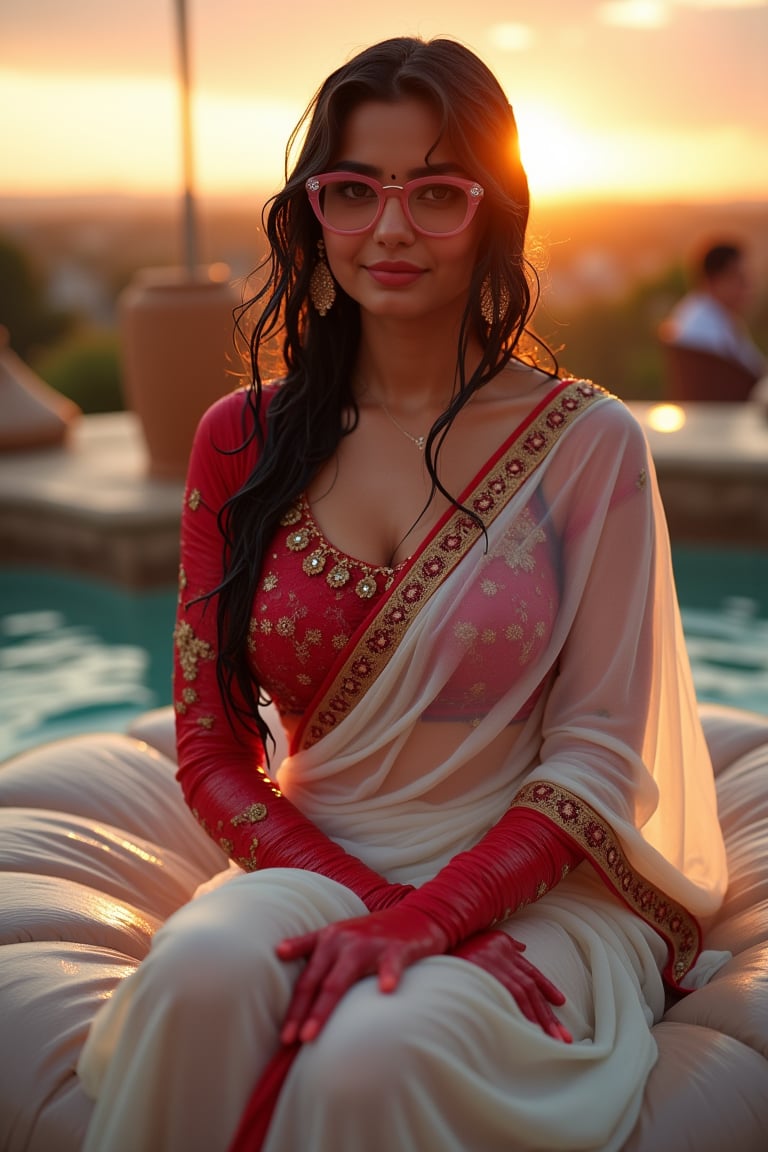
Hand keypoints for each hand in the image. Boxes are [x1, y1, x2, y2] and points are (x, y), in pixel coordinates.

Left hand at [276, 906, 448, 1043]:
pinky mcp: (398, 947)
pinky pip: (391, 963)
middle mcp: (345, 941)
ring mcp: (371, 944)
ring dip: (326, 1005)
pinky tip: (386, 989)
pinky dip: (388, 975)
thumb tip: (277, 951)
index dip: (294, 1007)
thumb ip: (308, 943)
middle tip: (291, 1040)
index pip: (307, 979)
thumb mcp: (338, 933)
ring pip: (344, 977)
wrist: (416, 916)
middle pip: (319, 981)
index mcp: (329, 940)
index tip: (283, 1037)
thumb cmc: (373, 932)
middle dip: (303, 1011)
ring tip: (313, 1032)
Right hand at [452, 930, 571, 1042]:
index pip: (531, 971)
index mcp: (504, 948)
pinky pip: (506, 1001)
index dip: (547, 988)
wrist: (436, 940)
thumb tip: (522, 948)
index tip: (561, 1003)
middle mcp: (503, 958)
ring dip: (539, 1020)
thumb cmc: (458, 943)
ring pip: (523, 997)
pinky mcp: (484, 979)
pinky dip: (519, 1015)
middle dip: (548, 1015)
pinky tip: (529, 1032)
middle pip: (531, 990)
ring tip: (552, 1042)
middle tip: (564, 1039)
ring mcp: (494, 969)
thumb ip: (506, 944)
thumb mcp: (485, 936)